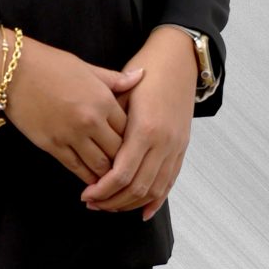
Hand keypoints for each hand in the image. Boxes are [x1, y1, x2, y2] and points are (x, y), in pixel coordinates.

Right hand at [0, 30, 143, 183]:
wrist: (14, 70)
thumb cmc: (50, 64)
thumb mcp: (86, 67)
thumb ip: (114, 79)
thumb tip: (141, 76)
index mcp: (102, 99)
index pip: (129, 129)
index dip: (133, 139)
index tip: (134, 144)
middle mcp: (91, 120)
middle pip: (118, 152)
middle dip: (124, 161)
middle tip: (127, 167)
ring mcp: (71, 135)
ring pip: (100, 166)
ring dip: (108, 174)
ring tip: (112, 179)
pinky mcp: (53, 146)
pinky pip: (77, 169)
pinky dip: (88, 178)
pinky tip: (92, 181)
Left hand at [80, 27, 196, 218]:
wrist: (178, 58)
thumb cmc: (146, 70)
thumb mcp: (122, 91)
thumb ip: (109, 121)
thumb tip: (89, 148)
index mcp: (145, 128)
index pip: (122, 172)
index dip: (103, 188)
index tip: (86, 194)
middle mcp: (163, 142)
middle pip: (137, 187)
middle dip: (113, 200)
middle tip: (92, 203)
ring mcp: (175, 146)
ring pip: (153, 189)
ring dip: (130, 203)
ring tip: (110, 205)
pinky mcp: (182, 147)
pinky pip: (170, 181)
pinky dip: (156, 199)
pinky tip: (142, 211)